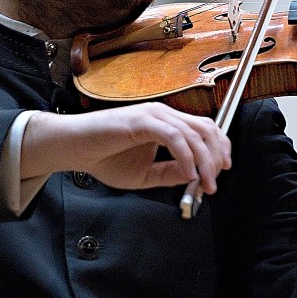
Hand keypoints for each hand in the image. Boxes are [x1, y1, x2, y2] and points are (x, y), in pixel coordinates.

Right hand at [21, 104, 231, 193]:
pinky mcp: (141, 121)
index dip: (220, 148)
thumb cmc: (103, 157)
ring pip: (193, 133)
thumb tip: (195, 176)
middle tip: (213, 183)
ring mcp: (153, 115)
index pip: (205, 128)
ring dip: (204, 160)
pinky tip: (187, 173)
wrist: (74, 148)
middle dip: (216, 158)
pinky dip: (185, 156)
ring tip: (203, 182)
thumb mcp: (145, 174)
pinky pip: (173, 137)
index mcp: (166, 123)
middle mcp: (163, 114)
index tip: (221, 171)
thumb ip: (170, 174)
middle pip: (206, 129)